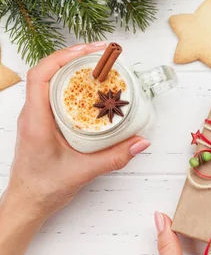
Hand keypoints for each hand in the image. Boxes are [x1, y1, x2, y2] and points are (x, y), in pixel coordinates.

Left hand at [6, 42, 150, 220]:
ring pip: (51, 81)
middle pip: (48, 71)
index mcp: (36, 120)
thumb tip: (140, 142)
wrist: (27, 202)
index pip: (41, 76)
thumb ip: (114, 157)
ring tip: (99, 65)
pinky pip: (55, 94)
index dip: (64, 57)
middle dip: (74, 56)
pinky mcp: (43, 121)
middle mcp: (33, 114)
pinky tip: (91, 88)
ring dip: (73, 68)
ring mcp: (37, 116)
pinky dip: (73, 84)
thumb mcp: (83, 172)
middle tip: (102, 54)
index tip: (89, 51)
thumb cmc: (44, 188)